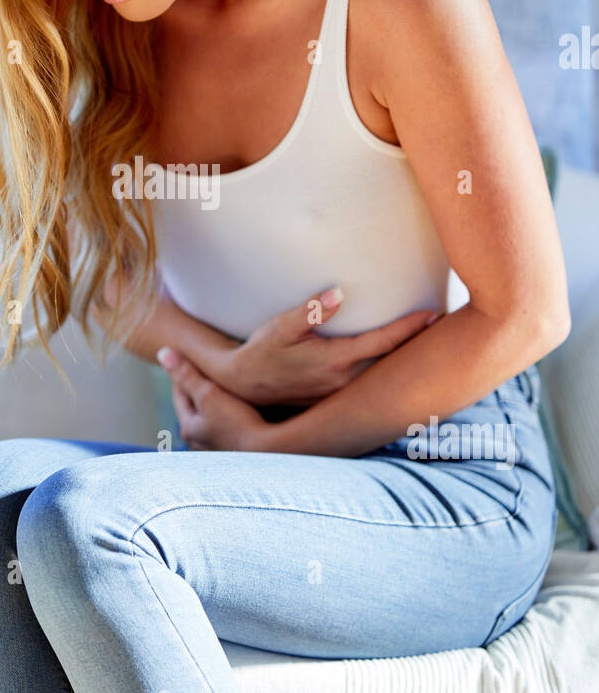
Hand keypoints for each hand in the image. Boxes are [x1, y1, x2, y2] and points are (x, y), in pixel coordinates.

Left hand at [156, 348, 269, 451]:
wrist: (271, 452)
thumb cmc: (238, 422)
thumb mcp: (209, 393)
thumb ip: (186, 374)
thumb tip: (163, 353)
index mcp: (189, 428)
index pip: (180, 393)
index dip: (183, 372)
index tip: (188, 356)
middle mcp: (200, 442)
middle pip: (196, 406)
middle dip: (199, 388)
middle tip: (206, 368)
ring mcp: (219, 448)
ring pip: (212, 417)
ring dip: (217, 402)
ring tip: (225, 385)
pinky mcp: (238, 450)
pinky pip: (229, 425)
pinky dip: (230, 413)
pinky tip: (242, 407)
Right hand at [206, 289, 439, 407]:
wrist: (243, 385)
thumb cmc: (261, 351)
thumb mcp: (279, 327)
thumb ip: (309, 310)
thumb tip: (338, 293)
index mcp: (335, 361)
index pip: (383, 342)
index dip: (410, 328)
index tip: (434, 313)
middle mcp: (344, 381)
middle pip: (393, 362)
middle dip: (421, 345)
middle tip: (448, 323)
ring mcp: (342, 394)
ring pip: (386, 376)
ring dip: (408, 359)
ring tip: (433, 341)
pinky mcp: (337, 399)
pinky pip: (373, 385)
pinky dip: (391, 372)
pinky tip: (403, 364)